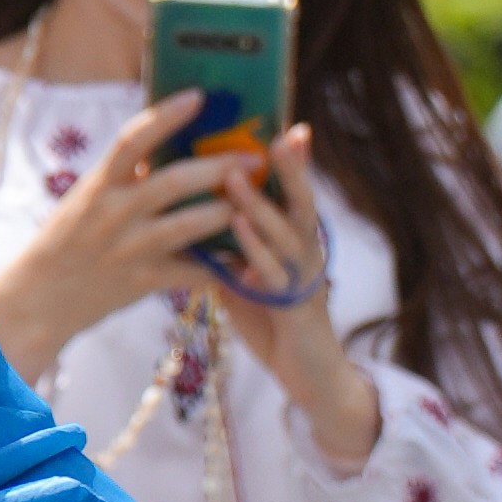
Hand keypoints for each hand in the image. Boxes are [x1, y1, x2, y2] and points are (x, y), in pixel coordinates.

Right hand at [0, 98, 264, 381]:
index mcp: (100, 184)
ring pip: (188, 225)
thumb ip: (126, 173)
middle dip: (218, 168)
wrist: (44, 296)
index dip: (165, 115)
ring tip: (249, 203)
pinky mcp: (143, 281)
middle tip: (250, 159)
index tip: (197, 97)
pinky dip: (220, 264)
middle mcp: (114, 213)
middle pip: (174, 181)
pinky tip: (243, 256)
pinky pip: (191, 270)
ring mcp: (130, 248)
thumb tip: (167, 136)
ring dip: (224, 212)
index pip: (132, 139)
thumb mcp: (90, 196)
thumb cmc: (71, 237)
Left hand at [213, 131, 387, 472]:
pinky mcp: (295, 310)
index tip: (283, 122)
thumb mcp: (250, 274)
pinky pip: (273, 275)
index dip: (289, 159)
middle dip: (291, 167)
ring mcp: (303, 280)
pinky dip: (255, 251)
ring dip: (260, 204)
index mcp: (296, 240)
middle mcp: (307, 252)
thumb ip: (231, 241)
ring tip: (237, 176)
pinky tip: (238, 230)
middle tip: (280, 131)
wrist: (309, 378)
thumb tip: (192, 210)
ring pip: (286, 234)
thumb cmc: (277, 322)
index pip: (292, 192)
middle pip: (300, 201)